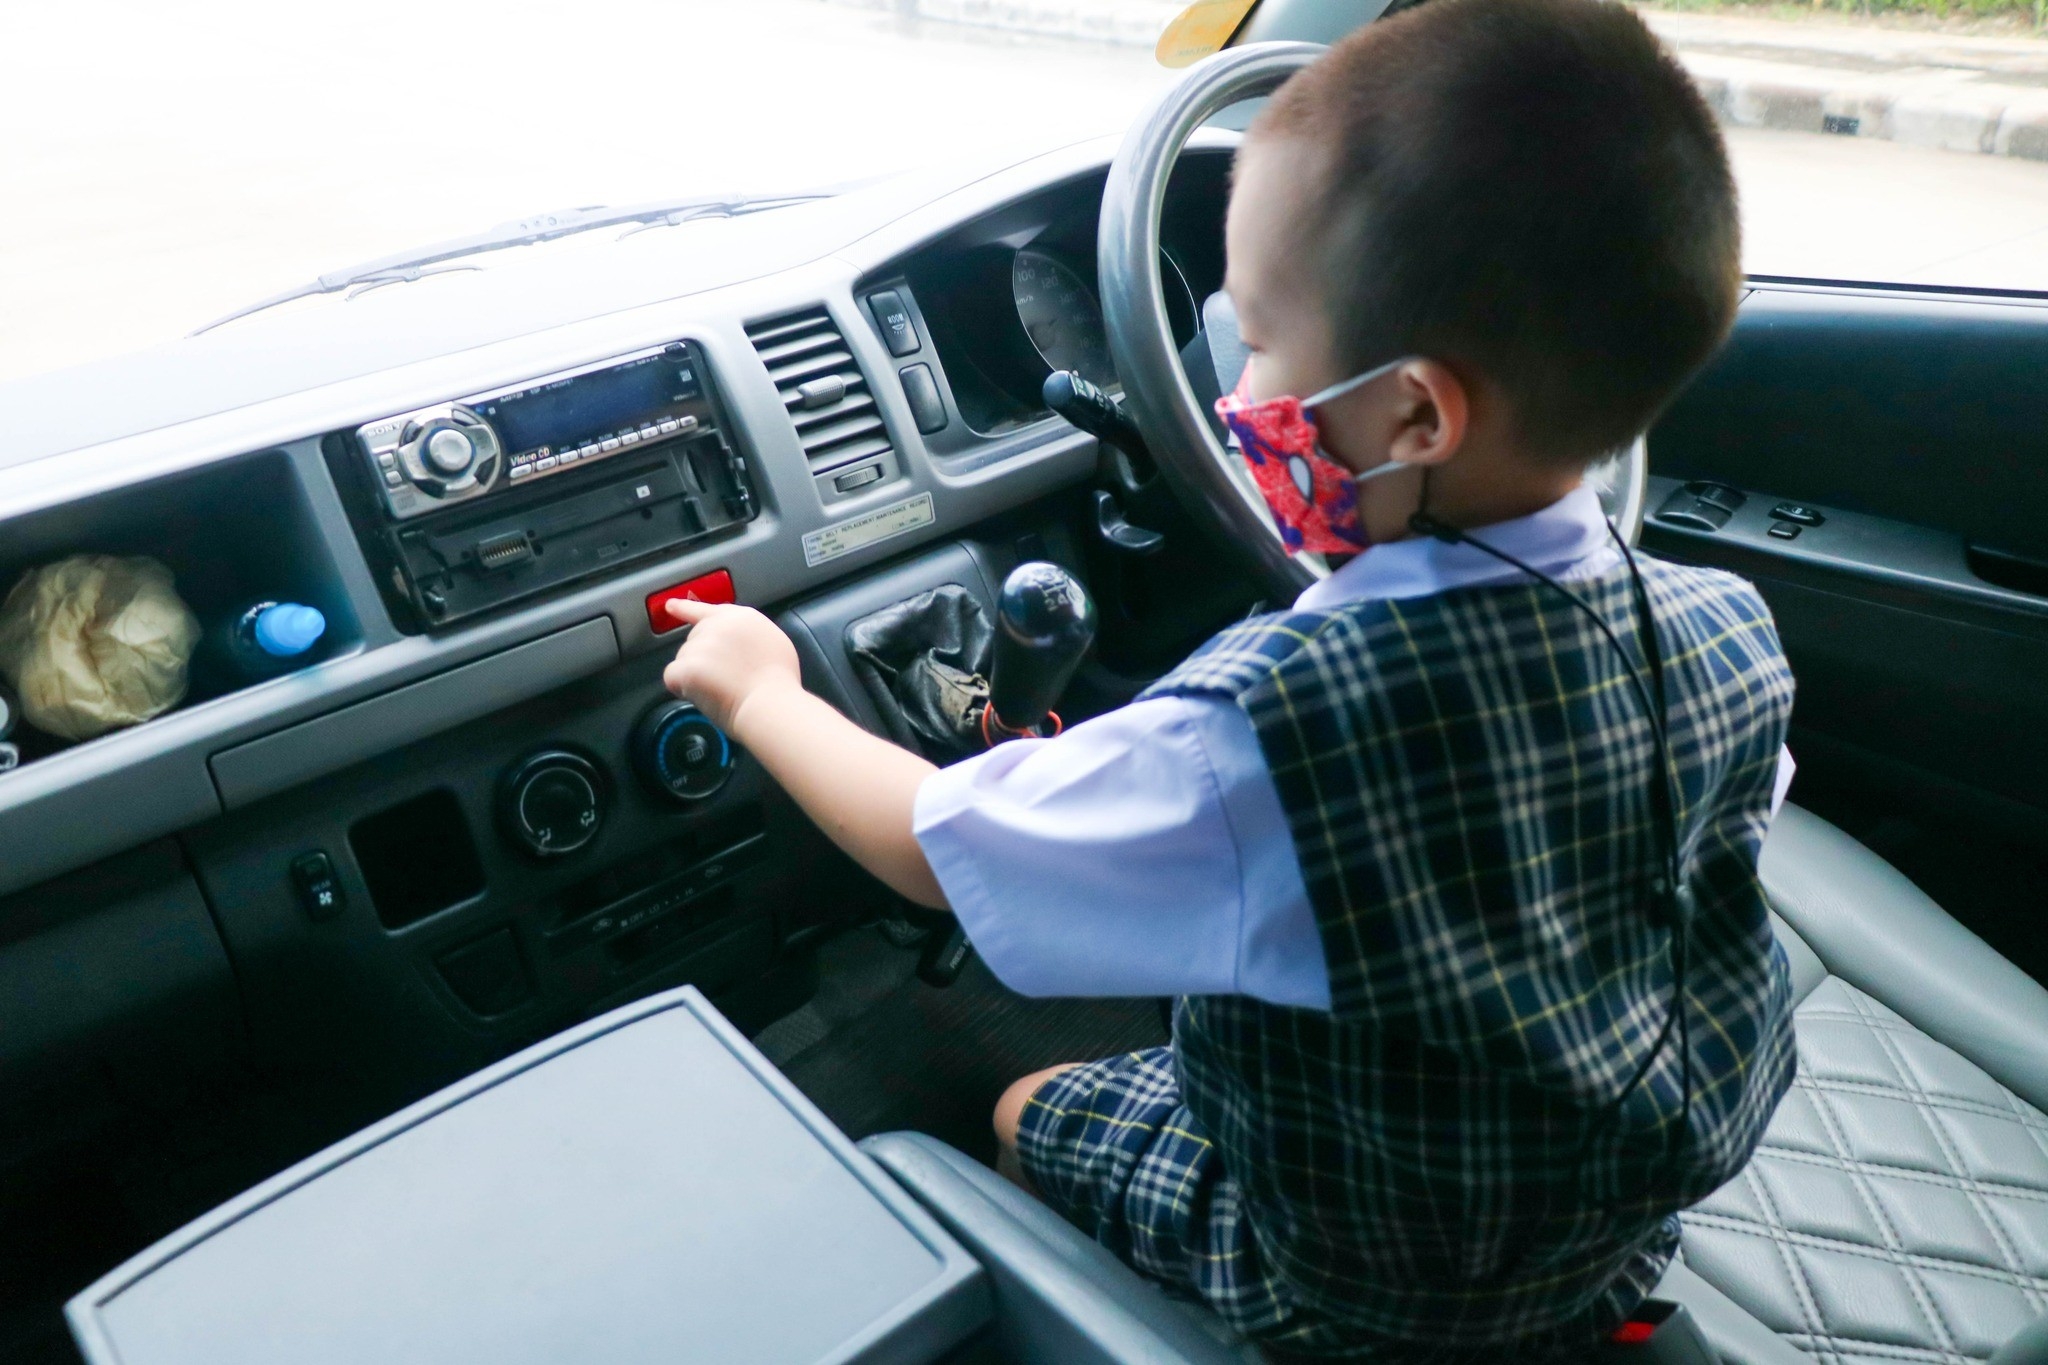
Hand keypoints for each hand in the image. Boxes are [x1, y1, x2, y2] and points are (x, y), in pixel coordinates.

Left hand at [660, 598, 801, 735]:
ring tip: (721, 688)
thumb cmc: (778, 681)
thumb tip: (735, 642)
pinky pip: (672, 676)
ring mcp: (701, 645)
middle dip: (702, 656)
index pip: (708, 609)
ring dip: (695, 674)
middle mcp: (718, 625)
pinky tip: (702, 694)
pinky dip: (681, 687)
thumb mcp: (772, 642)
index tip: (670, 606)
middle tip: (723, 677)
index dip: (686, 608)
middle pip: (696, 637)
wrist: (769, 702)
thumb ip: (748, 634)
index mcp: (741, 618)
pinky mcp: (688, 666)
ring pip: (684, 658)